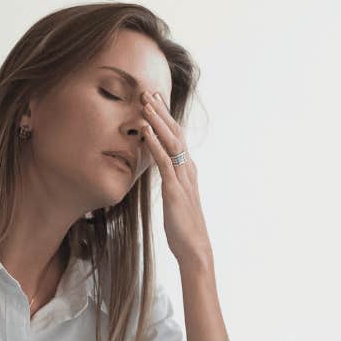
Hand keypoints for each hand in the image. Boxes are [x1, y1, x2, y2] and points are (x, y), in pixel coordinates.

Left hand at [138, 92, 211, 270]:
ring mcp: (183, 179)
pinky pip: (164, 162)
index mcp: (188, 171)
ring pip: (171, 143)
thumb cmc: (184, 228)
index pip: (177, 138)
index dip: (166, 118)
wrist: (195, 249)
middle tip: (148, 92)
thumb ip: (171, 182)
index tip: (155, 101)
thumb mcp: (176, 199)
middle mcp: (188, 170)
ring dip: (158, 121)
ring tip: (145, 103)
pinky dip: (154, 145)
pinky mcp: (175, 191)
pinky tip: (145, 131)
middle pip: (176, 134)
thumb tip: (161, 172)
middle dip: (162, 112)